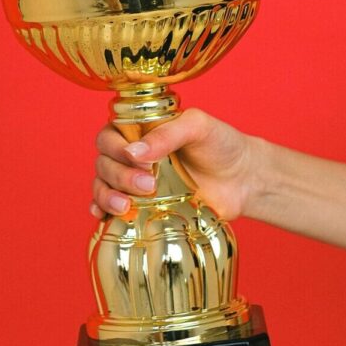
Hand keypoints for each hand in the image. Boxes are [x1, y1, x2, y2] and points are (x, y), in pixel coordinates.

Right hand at [90, 108, 261, 220]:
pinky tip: (102, 218)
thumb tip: (134, 152)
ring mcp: (135, 183)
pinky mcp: (142, 208)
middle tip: (148, 184)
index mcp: (140, 131)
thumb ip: (167, 133)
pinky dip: (102, 213)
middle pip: (104, 163)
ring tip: (125, 206)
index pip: (109, 136)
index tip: (138, 160)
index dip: (115, 148)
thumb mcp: (198, 127)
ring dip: (107, 196)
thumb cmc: (221, 145)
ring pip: (103, 186)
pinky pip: (111, 210)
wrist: (244, 180)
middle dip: (118, 175)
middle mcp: (132, 157)